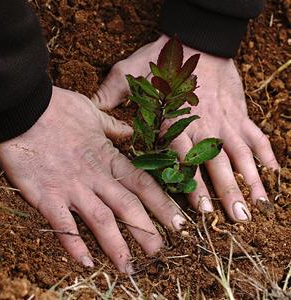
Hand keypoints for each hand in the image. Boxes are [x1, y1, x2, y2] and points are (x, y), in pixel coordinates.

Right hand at [0, 86, 185, 271]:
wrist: (25, 110)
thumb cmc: (60, 110)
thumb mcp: (94, 114)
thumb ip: (115, 128)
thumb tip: (130, 132)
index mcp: (108, 158)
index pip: (142, 184)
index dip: (162, 204)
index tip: (178, 222)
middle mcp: (95, 177)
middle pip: (127, 207)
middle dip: (146, 231)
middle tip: (159, 252)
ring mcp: (72, 187)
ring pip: (101, 220)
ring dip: (116, 244)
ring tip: (128, 266)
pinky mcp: (47, 195)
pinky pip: (63, 225)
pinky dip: (74, 244)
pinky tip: (86, 261)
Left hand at [92, 35, 278, 221]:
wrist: (197, 40)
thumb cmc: (162, 60)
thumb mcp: (130, 72)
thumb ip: (112, 93)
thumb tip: (90, 108)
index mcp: (176, 120)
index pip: (185, 158)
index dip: (194, 185)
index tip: (201, 210)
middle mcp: (204, 124)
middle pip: (217, 161)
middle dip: (228, 191)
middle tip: (237, 218)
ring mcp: (225, 119)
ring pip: (240, 152)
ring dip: (250, 179)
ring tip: (258, 205)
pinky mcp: (239, 112)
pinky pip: (255, 135)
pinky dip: (266, 154)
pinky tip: (273, 174)